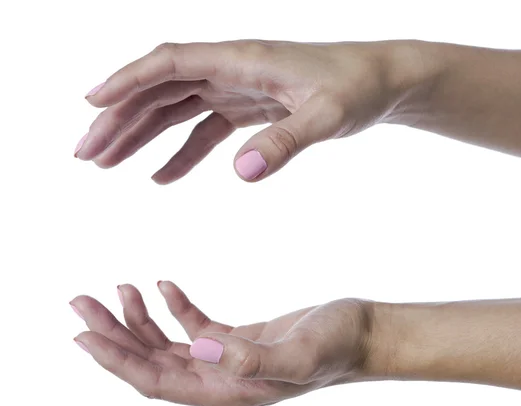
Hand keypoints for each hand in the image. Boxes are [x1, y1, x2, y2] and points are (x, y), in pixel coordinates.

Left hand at [71, 281, 373, 405]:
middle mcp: (220, 382)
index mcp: (227, 393)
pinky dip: (175, 307)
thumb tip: (197, 349)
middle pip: (151, 364)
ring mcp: (228, 361)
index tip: (80, 335)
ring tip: (114, 288)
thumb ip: (251, 358)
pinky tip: (162, 284)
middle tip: (80, 302)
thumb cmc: (339, 347)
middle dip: (113, 336)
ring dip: (138, 320)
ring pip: (167, 346)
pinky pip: (195, 326)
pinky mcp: (239, 340)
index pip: (155, 382)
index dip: (115, 361)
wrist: (364, 336)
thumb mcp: (300, 354)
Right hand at [75, 40, 425, 182]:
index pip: (170, 63)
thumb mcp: (328, 116)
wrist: (381, 82)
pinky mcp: (249, 108)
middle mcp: (231, 69)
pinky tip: (162, 178)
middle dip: (120, 118)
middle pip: (160, 89)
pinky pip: (203, 129)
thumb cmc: (358, 89)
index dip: (127, 81)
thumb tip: (241, 172)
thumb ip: (286, 141)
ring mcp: (237, 88)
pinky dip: (180, 152)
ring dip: (139, 135)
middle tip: (86, 152)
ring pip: (175, 109)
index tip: (91, 104)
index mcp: (241, 59)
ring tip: (106, 163)